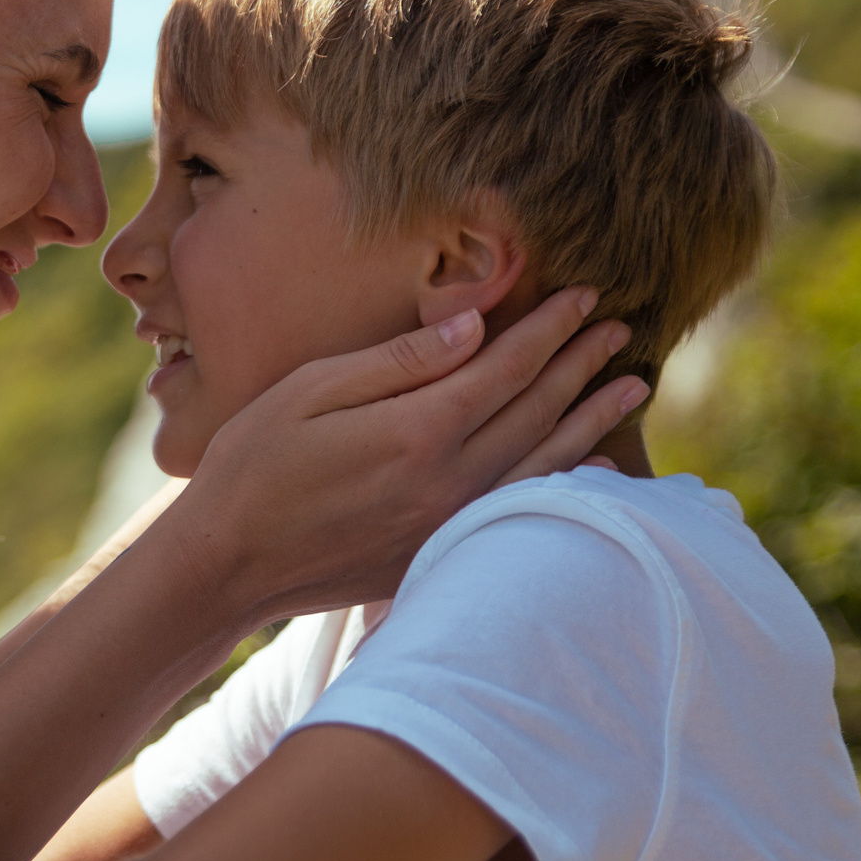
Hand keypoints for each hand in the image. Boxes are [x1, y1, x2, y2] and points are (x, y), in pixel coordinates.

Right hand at [158, 287, 640, 622]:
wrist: (228, 565)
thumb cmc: (255, 464)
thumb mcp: (311, 390)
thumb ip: (397, 360)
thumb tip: (472, 326)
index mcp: (417, 431)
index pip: (506, 367)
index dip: (549, 327)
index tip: (585, 295)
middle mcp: (448, 481)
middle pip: (537, 410)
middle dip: (581, 362)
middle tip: (619, 326)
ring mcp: (452, 524)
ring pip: (545, 462)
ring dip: (592, 418)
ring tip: (632, 384)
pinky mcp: (443, 553)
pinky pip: (525, 509)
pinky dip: (568, 481)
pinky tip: (596, 465)